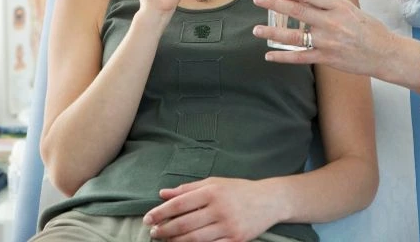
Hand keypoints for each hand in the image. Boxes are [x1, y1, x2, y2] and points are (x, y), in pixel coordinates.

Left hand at [143, 177, 277, 241]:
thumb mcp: (215, 183)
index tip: (148, 218)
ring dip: (175, 241)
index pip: (180, 203)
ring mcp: (228, 226)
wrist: (270, 201)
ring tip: (165, 240)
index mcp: (213, 191)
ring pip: (193, 239)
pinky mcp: (235, 240)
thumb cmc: (239, 190)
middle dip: (164, 230)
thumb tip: (163, 194)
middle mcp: (220, 208)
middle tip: (154, 233)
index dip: (161, 212)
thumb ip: (188, 189)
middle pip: (184, 224)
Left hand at [252, 0, 399, 80]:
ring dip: (272, 31)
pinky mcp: (327, 58)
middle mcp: (332, 22)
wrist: (385, 53)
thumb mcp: (352, 9)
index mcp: (339, 6)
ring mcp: (328, 42)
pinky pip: (300, 57)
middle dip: (274, 4)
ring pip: (294, 36)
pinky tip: (269, 55)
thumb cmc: (370, 29)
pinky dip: (283, 57)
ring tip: (256, 29)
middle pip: (297, 11)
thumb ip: (330, 5)